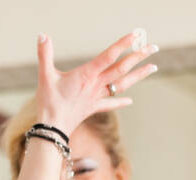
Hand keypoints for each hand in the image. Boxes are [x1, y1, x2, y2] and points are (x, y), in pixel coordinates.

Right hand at [34, 31, 157, 133]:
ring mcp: (96, 97)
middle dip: (138, 57)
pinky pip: (110, 103)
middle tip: (153, 47)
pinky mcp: (93, 108)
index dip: (123, 44)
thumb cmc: (48, 102)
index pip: (109, 55)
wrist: (52, 128)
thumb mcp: (44, 76)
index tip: (136, 35)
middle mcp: (96, 84)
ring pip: (122, 84)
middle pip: (122, 68)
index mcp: (87, 74)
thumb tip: (42, 35)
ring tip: (153, 67)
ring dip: (138, 75)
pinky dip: (120, 102)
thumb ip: (44, 54)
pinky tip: (130, 100)